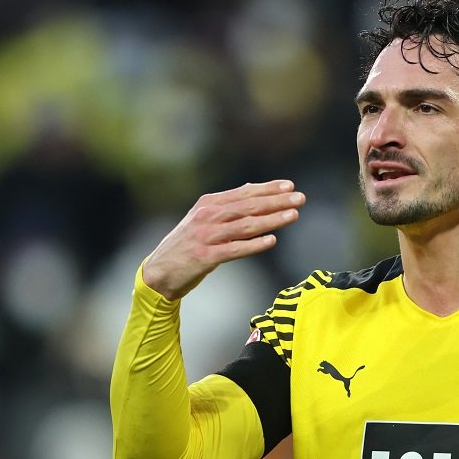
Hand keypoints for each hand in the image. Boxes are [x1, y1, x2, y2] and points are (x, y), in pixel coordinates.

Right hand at [140, 180, 303, 299]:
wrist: (159, 272)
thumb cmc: (186, 245)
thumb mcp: (203, 220)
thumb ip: (227, 207)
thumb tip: (255, 191)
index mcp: (208, 204)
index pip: (244, 193)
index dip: (268, 188)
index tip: (290, 186)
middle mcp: (207, 216)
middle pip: (248, 206)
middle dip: (277, 201)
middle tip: (300, 198)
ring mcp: (206, 236)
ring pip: (245, 225)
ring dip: (271, 220)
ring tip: (293, 215)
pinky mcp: (205, 256)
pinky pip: (235, 249)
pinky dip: (254, 244)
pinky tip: (271, 241)